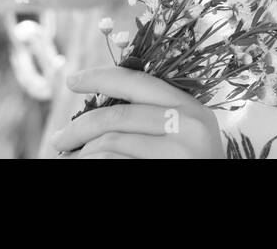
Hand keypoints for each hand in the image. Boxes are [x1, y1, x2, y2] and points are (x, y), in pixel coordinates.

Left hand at [51, 65, 225, 158]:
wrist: (218, 199)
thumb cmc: (191, 164)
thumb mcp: (183, 134)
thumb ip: (153, 115)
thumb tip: (98, 103)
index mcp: (191, 108)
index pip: (139, 82)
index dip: (101, 77)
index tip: (72, 80)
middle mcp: (188, 127)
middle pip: (116, 117)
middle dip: (78, 127)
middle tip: (58, 139)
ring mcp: (176, 155)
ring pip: (109, 145)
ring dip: (82, 154)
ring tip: (72, 160)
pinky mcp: (162, 173)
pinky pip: (113, 166)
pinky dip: (92, 165)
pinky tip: (86, 166)